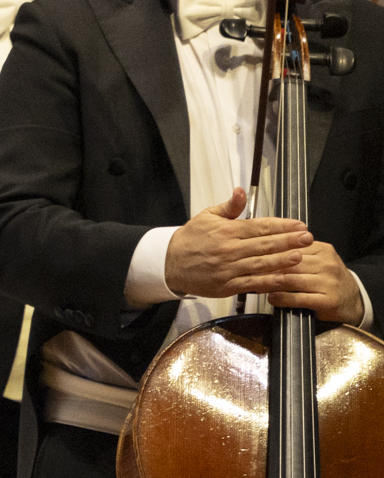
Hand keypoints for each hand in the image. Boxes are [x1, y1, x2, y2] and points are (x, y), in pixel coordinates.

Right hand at [162, 188, 316, 299]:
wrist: (169, 263)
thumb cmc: (191, 239)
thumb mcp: (207, 216)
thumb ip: (229, 207)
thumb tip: (241, 192)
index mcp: (226, 231)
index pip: (259, 227)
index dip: (281, 226)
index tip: (299, 225)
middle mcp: (229, 249)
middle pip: (264, 245)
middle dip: (288, 241)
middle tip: (307, 238)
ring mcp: (228, 269)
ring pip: (261, 264)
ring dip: (282, 260)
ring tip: (300, 256)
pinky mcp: (226, 285)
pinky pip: (252, 283)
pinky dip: (268, 281)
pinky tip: (283, 278)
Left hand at [257, 239, 366, 324]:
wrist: (354, 300)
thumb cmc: (327, 279)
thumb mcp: (317, 260)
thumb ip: (295, 254)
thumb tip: (262, 251)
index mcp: (322, 249)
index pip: (290, 247)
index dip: (269, 252)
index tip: (250, 254)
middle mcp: (327, 263)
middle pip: (288, 263)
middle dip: (266, 267)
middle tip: (246, 270)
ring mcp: (329, 282)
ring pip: (291, 280)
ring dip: (270, 283)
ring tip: (255, 284)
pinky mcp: (328, 300)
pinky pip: (299, 298)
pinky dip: (282, 299)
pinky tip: (272, 298)